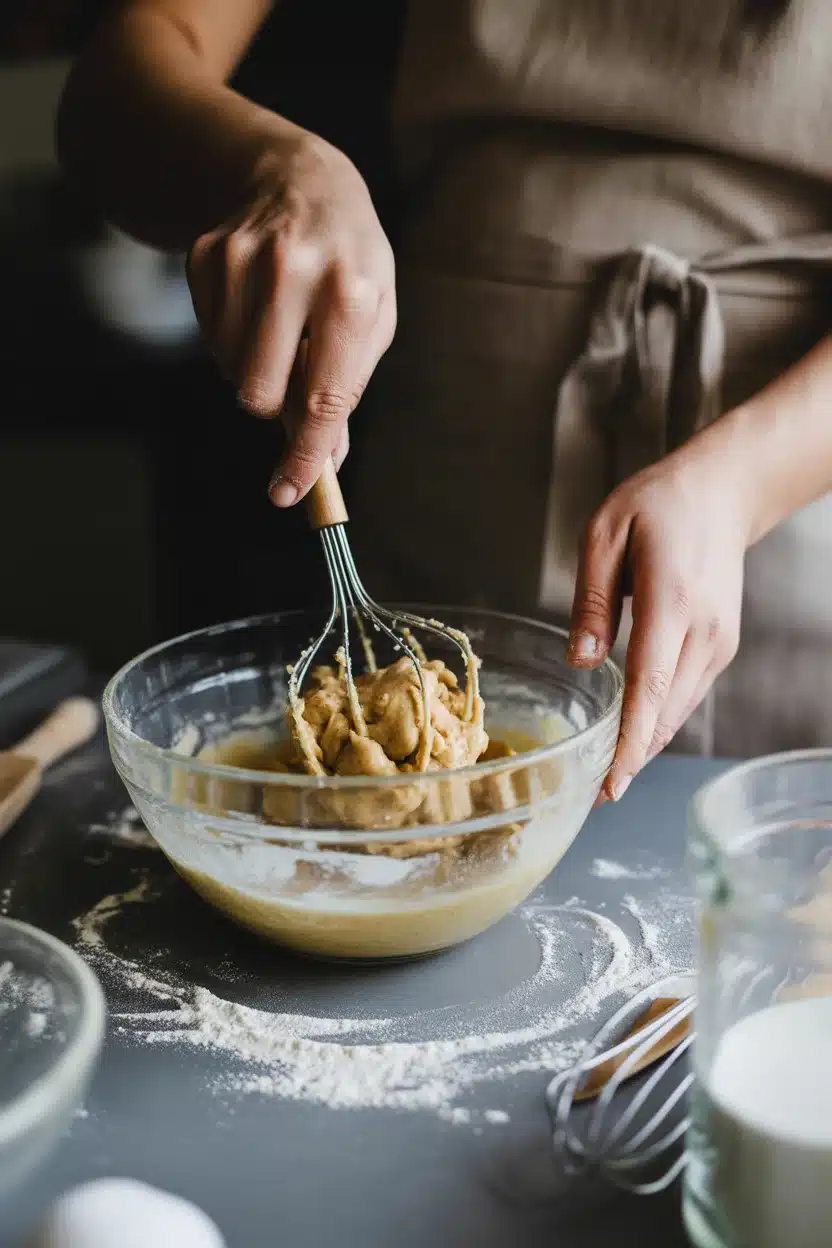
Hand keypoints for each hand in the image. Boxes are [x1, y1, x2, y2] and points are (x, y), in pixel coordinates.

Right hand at [186, 132, 395, 503]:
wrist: (301, 178)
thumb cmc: (350, 263)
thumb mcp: (373, 318)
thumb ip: (348, 388)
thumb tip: (324, 460)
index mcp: (351, 293)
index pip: (324, 397)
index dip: (304, 454)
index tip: (289, 493)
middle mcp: (295, 272)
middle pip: (260, 393)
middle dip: (276, 406)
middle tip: (294, 379)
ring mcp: (244, 259)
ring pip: (230, 370)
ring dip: (254, 370)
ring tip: (280, 329)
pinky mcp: (207, 255)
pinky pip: (209, 337)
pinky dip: (232, 339)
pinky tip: (257, 305)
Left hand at [567, 429, 752, 800]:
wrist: (723, 492)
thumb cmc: (658, 505)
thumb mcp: (605, 534)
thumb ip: (592, 600)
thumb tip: (581, 661)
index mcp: (672, 602)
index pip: (649, 686)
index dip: (630, 741)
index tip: (613, 782)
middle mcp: (703, 630)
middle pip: (666, 711)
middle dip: (633, 757)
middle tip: (595, 794)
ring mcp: (718, 641)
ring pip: (679, 710)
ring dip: (646, 744)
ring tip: (609, 775)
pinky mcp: (720, 646)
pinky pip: (686, 694)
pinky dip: (660, 720)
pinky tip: (635, 735)